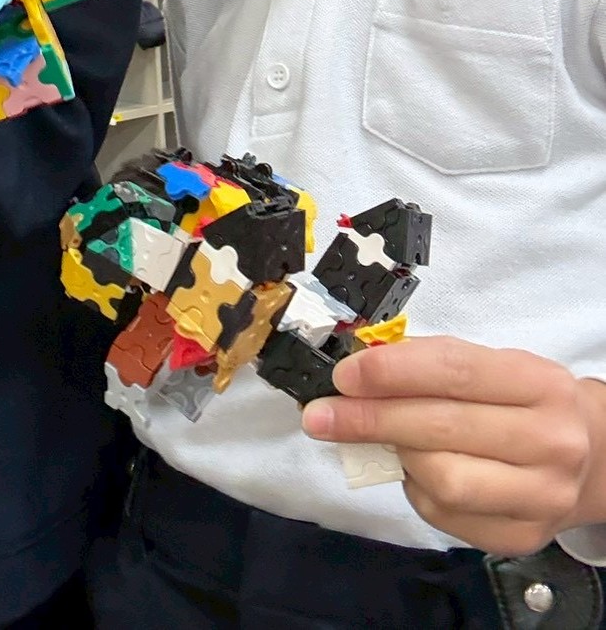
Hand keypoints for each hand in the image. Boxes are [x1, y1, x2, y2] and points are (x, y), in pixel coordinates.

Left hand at [301, 336, 597, 555]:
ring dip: (396, 455)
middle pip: (443, 427)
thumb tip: (358, 372)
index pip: (454, 370)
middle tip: (322, 414)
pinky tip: (412, 470)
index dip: (392, 372)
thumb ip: (432, 364)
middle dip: (371, 418)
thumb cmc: (523, 402)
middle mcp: (550, 440)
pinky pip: (446, 514)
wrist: (590, 457)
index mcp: (539, 382)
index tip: (344, 376)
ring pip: (443, 478)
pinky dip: (415, 489)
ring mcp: (541, 495)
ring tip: (376, 439)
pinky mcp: (523, 536)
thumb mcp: (493, 366)